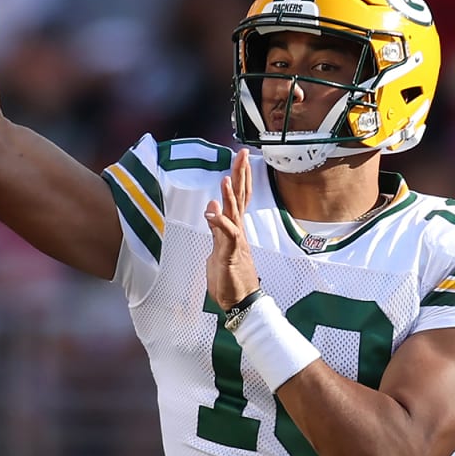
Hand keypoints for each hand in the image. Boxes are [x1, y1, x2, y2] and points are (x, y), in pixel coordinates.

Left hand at [205, 149, 259, 309]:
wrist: (241, 302)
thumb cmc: (230, 277)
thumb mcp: (218, 247)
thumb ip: (216, 227)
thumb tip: (211, 206)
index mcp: (235, 229)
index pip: (239, 197)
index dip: (240, 177)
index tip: (241, 158)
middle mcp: (238, 231)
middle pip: (240, 198)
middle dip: (240, 175)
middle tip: (243, 154)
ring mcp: (236, 242)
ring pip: (234, 213)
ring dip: (229, 195)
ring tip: (225, 177)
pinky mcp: (231, 254)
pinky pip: (227, 235)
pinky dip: (220, 222)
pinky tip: (212, 211)